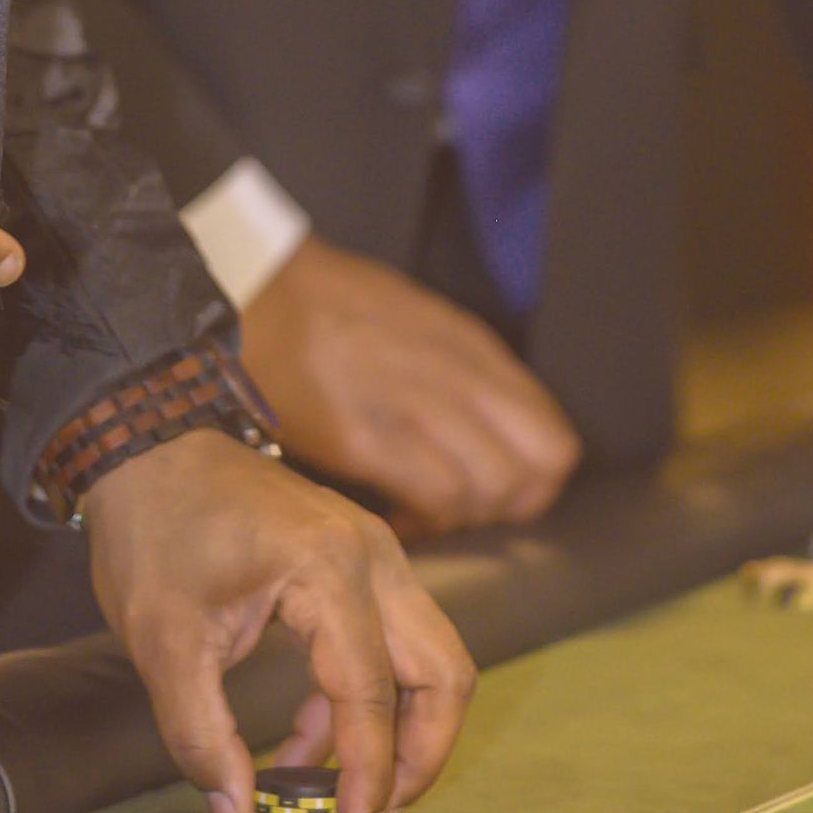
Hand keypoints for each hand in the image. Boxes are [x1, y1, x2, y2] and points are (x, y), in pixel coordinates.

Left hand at [81, 428, 474, 812]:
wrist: (148, 448)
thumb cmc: (152, 534)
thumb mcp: (162, 641)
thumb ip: (200, 734)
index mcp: (327, 568)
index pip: (372, 691)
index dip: (370, 772)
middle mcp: (372, 554)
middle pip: (442, 671)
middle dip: (419, 755)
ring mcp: (375, 551)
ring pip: (430, 656)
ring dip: (401, 729)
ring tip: (336, 791)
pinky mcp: (361, 558)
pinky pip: (395, 639)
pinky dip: (370, 697)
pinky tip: (307, 741)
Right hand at [238, 232, 580, 537]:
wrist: (259, 290)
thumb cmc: (334, 304)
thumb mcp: (422, 318)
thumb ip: (468, 369)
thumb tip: (502, 428)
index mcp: (472, 347)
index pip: (553, 440)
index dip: (534, 481)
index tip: (498, 488)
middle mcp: (455, 376)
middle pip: (534, 474)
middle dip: (507, 507)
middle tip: (465, 507)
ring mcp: (412, 405)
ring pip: (487, 491)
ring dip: (460, 516)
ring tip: (424, 509)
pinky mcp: (364, 437)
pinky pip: (432, 497)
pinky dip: (422, 522)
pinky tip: (395, 511)